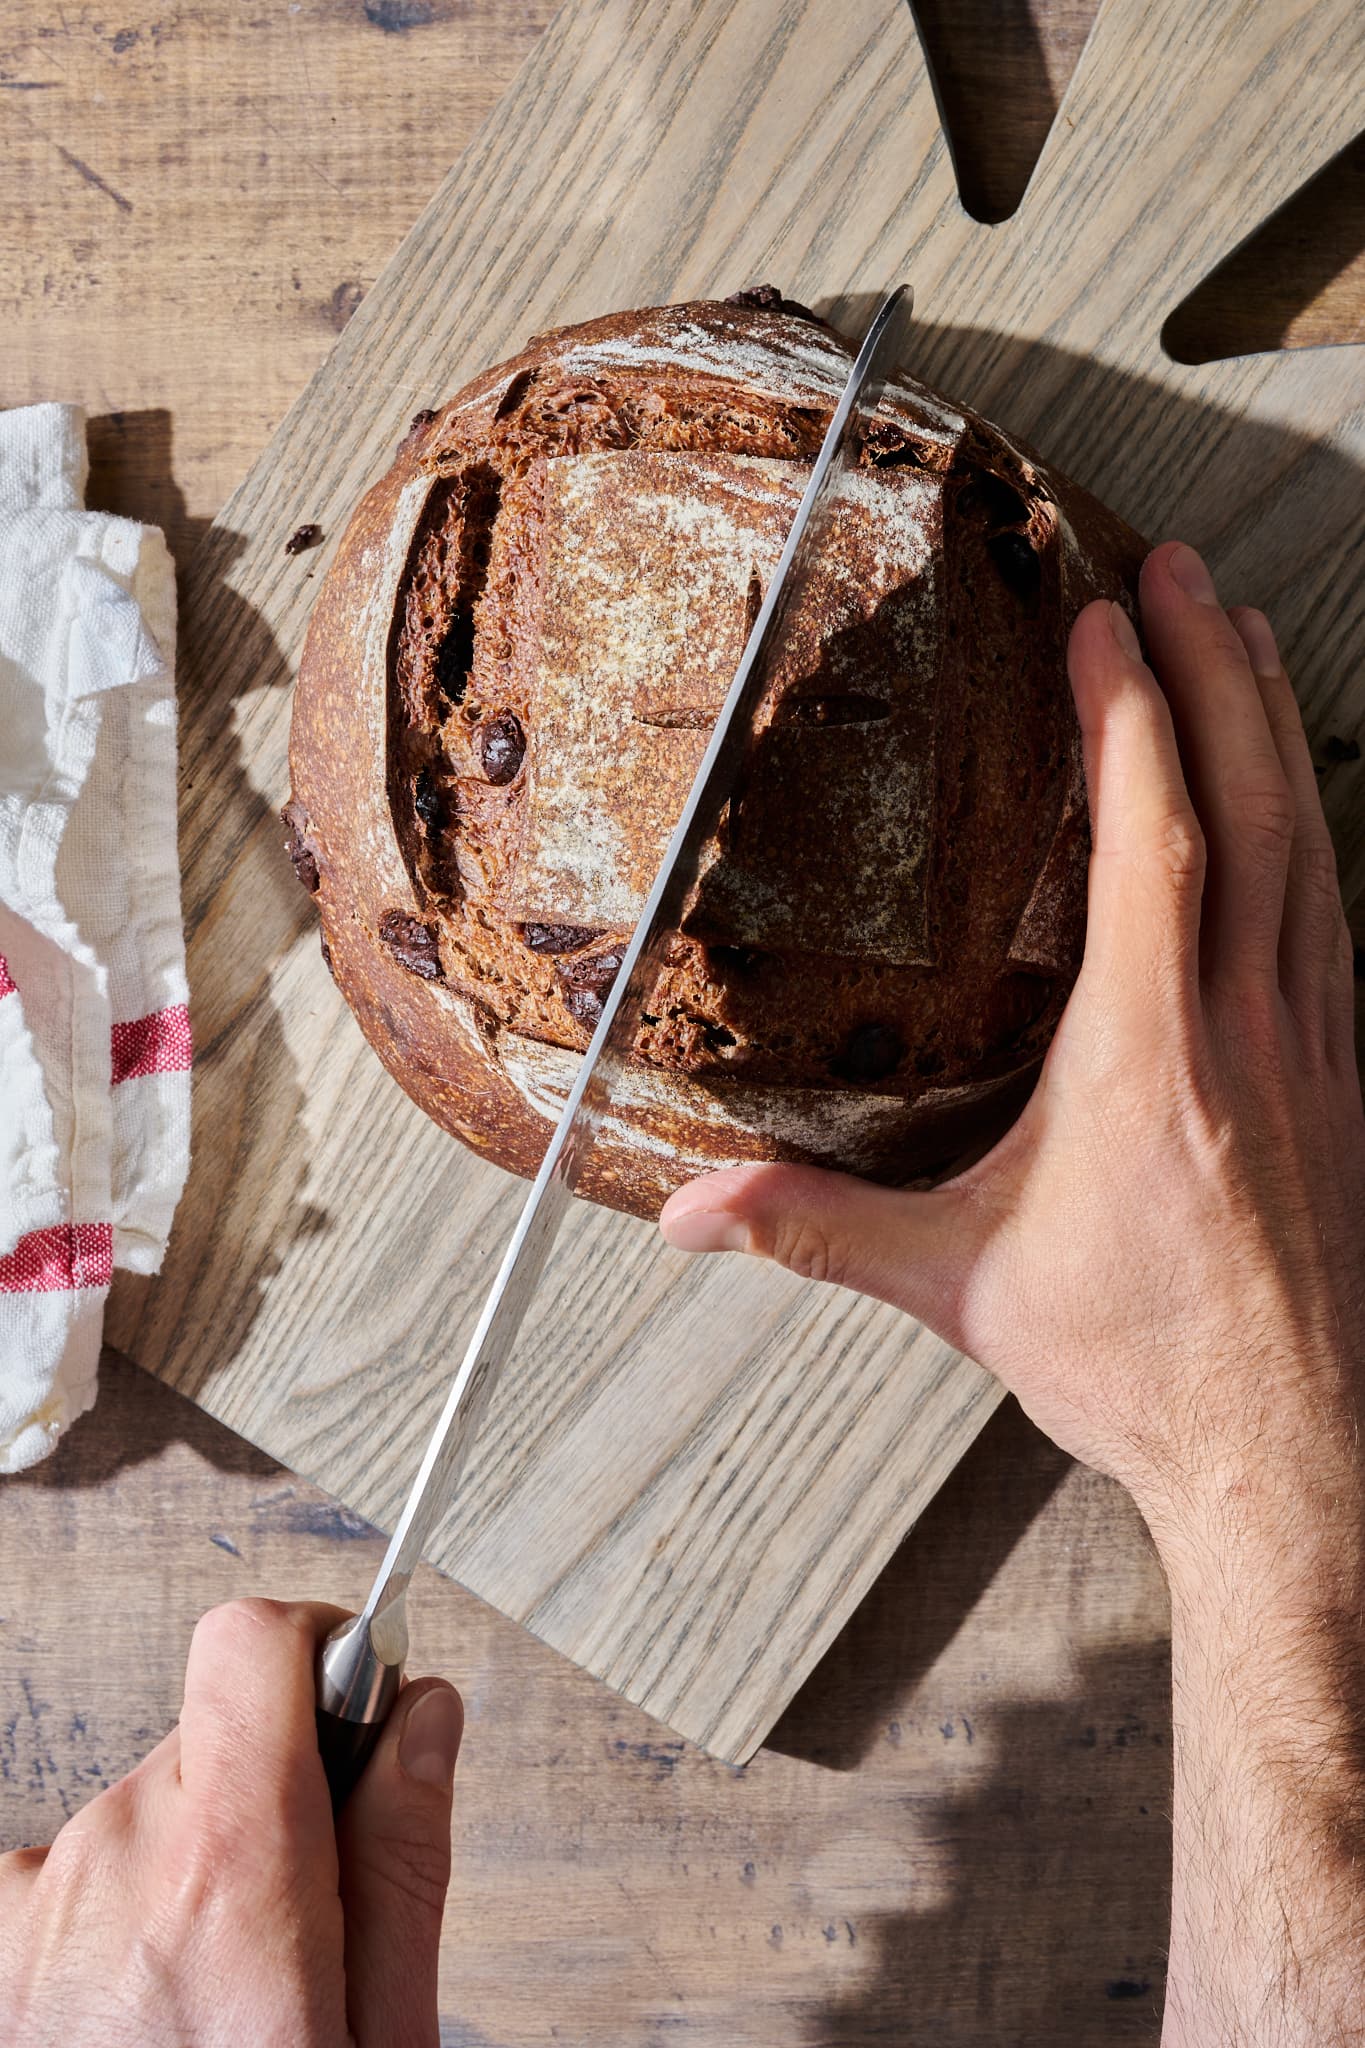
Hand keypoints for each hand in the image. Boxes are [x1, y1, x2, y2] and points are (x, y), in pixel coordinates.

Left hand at [0, 1598, 461, 2047]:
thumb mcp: (387, 2033)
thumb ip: (403, 1853)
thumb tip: (421, 1711)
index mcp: (230, 1874)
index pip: (251, 1644)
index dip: (318, 1648)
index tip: (355, 1695)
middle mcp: (113, 1862)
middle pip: (215, 1735)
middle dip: (274, 1790)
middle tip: (308, 1921)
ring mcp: (35, 1903)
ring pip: (148, 1808)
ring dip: (195, 1863)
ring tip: (221, 1999)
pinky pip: (76, 1872)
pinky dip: (118, 1915)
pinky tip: (145, 2011)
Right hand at [662, 542, 1364, 1568]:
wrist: (1294, 1458)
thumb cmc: (1139, 1369)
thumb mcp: (957, 1288)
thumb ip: (818, 1232)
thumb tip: (688, 1216)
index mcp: (1152, 1056)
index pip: (1156, 841)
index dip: (1132, 714)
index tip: (1106, 616)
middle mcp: (1249, 1029)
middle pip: (1254, 806)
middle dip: (1218, 671)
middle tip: (1188, 570)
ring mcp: (1316, 1048)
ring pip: (1312, 847)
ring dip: (1276, 728)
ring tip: (1245, 637)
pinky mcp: (1345, 1079)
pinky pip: (1331, 914)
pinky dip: (1309, 826)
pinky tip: (1291, 799)